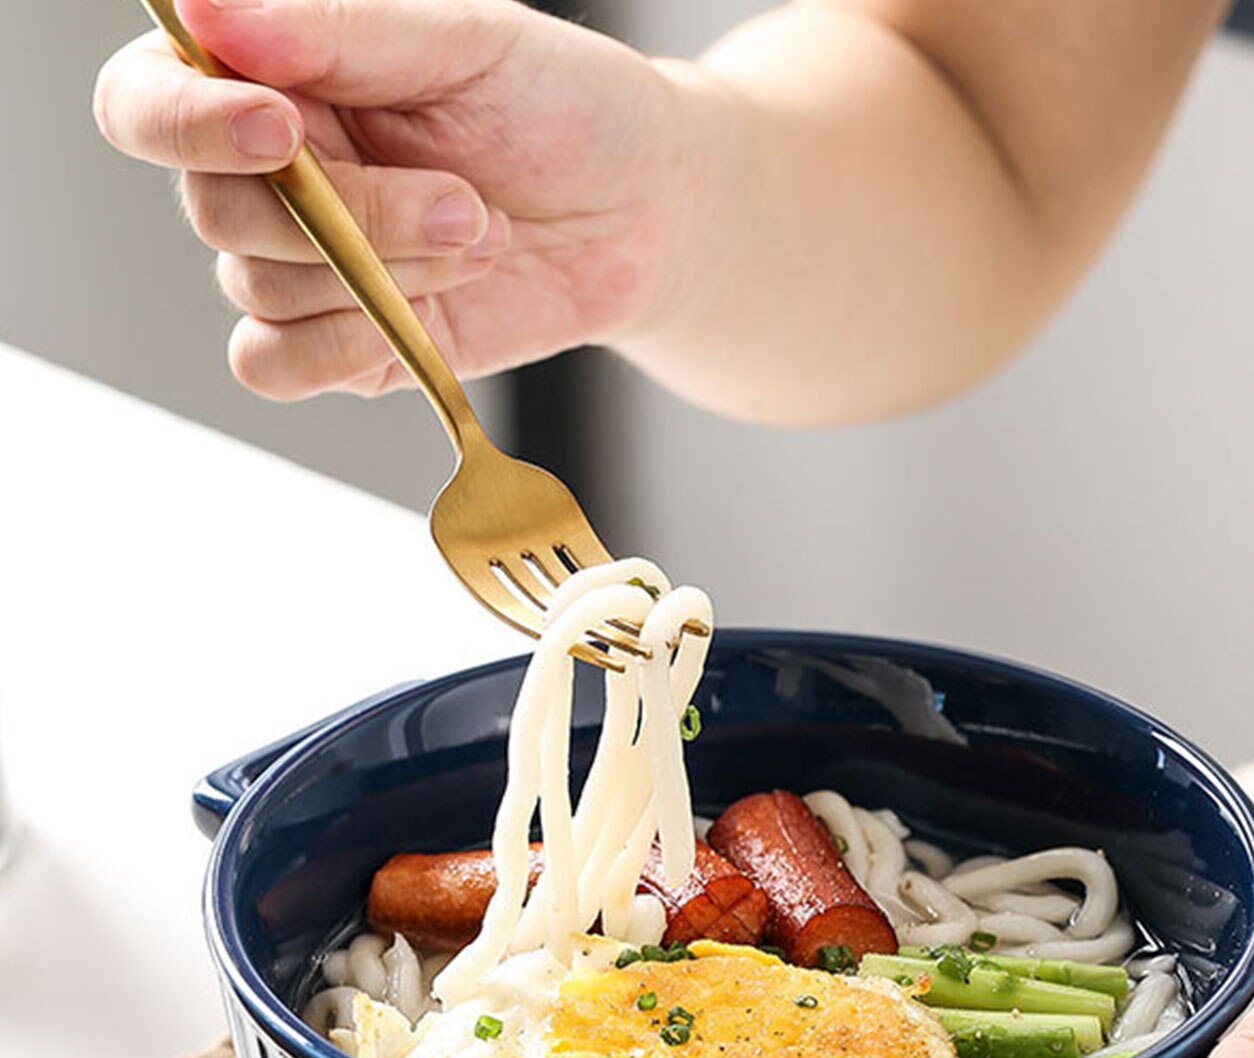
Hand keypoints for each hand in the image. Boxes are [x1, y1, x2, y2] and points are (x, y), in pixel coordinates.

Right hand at [93, 0, 694, 398]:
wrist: (643, 213)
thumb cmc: (561, 108)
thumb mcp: (465, 41)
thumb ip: (339, 30)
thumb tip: (204, 10)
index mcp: (273, 76)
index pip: (149, 101)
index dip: (190, 123)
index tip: (282, 127)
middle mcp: (270, 172)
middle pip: (215, 210)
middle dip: (351, 217)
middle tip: (467, 204)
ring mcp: (304, 265)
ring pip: (258, 289)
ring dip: (383, 274)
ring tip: (480, 238)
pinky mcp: (347, 342)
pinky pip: (275, 365)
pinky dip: (339, 346)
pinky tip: (425, 317)